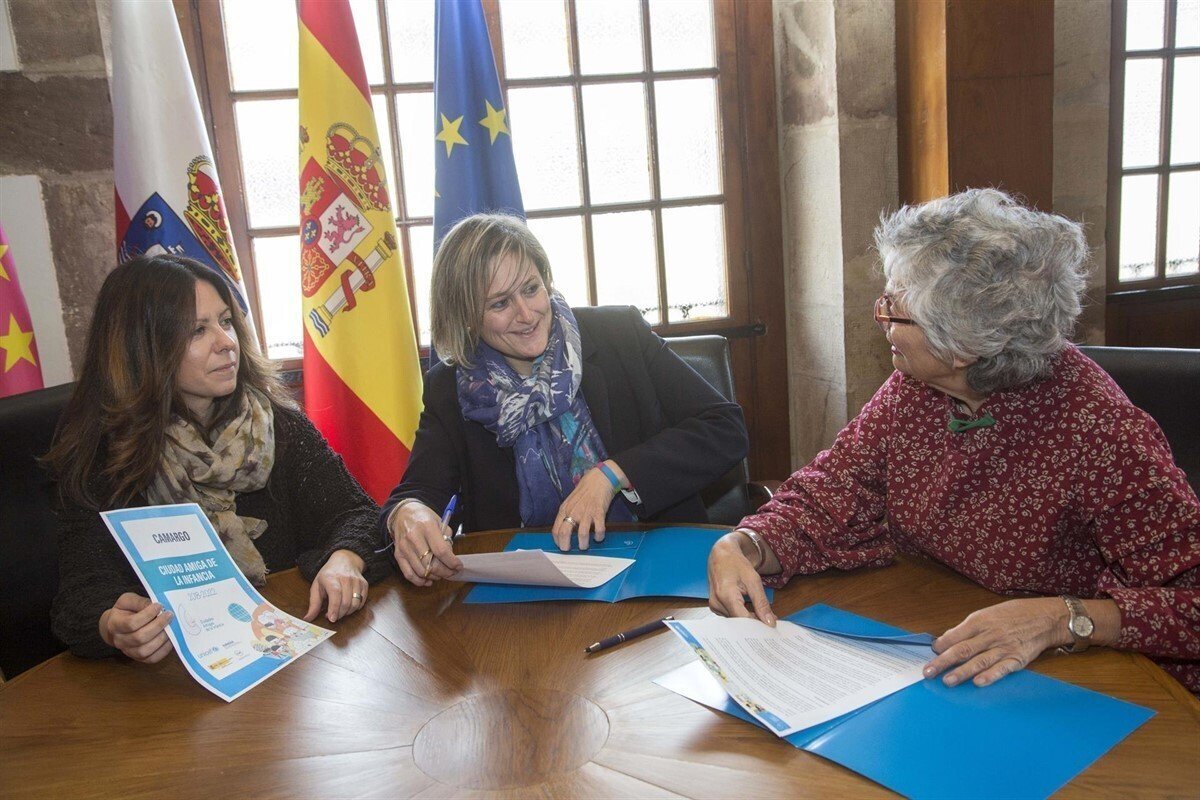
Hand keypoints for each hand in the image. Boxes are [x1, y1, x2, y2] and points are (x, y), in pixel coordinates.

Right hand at [99, 593, 174, 662]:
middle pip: (139, 638)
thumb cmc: (125, 611)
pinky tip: (171, 638)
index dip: (147, 615)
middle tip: (169, 614)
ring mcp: (128, 651)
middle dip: (158, 625)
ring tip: (171, 626)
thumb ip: (140, 602)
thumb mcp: (128, 600)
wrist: (120, 626)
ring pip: (145, 650)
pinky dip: (164, 649)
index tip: (159, 605)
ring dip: (162, 638)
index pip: (131, 623)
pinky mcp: (139, 658)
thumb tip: (155, 606)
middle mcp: (119, 641)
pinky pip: (152, 658)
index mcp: (114, 624)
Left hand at [305, 549, 368, 622]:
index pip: (335, 594)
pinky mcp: (364, 584)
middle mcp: (345, 578)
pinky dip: (355, 608)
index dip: (334, 608)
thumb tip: (308, 619)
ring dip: (348, 612)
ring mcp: (356, 581)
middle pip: (346, 602)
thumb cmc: (328, 575)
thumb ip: (313, 604)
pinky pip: (362, 601)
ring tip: (340, 611)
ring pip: (355, 603)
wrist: (345, 560)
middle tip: (333, 616)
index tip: (331, 619)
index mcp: (331, 578)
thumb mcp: (316, 586)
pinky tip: (348, 606)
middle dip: (340, 614)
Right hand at [389, 500, 462, 586]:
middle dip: (445, 572)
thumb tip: (450, 558)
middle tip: (452, 573)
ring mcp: (404, 547)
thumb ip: (446, 539)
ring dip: (434, 577)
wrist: (403, 513)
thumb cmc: (424, 518)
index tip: (458, 566)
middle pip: (430, 564)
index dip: (452, 562)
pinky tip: (428, 580)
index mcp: (427, 527)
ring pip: (420, 571)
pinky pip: (408, 574)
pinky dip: (419, 581)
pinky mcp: (398, 554)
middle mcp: (414, 537)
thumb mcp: (440, 522)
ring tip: (441, 575)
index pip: (441, 551)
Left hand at [552, 465, 619, 549]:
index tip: (561, 545)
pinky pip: (599, 529)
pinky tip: (598, 537)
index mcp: (564, 509)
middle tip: (569, 550)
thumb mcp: (571, 501)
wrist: (599, 478)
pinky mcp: (599, 513)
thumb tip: (565, 529)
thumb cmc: (585, 490)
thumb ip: (567, 513)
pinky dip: (599, 536)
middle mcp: (573, 512)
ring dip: (583, 544)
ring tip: (584, 546)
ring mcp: (586, 513)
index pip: (555, 529)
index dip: (557, 540)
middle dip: (566, 546)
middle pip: (565, 533)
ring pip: (582, 534)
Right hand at [707, 531, 775, 625]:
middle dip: (755, 623)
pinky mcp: (715, 607)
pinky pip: (731, 617)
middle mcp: (716, 602)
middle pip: (738, 623)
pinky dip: (742, 616)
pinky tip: (751, 612)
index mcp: (725, 594)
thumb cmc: (736, 563)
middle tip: (770, 622)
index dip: (758, 626)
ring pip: (735, 621)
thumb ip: (762, 603)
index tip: (771, 628)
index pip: (743, 619)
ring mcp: (714, 605)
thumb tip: (769, 622)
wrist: (721, 555)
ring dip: (749, 619)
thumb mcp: (754, 580)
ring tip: (761, 615)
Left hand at [924, 597, 1069, 686]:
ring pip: (979, 661)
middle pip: (962, 650)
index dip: (941, 645)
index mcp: (980, 621)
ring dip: (962, 673)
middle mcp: (990, 635)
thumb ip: (968, 627)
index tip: (931, 652)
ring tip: (947, 681)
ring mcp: (1004, 648)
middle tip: (928, 672)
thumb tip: (947, 639)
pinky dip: (990, 676)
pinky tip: (978, 682)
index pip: (955, 635)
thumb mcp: (988, 613)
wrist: (1045, 617)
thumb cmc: (1014, 614)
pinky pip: (1002, 669)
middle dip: (943, 662)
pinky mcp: (1017, 659)